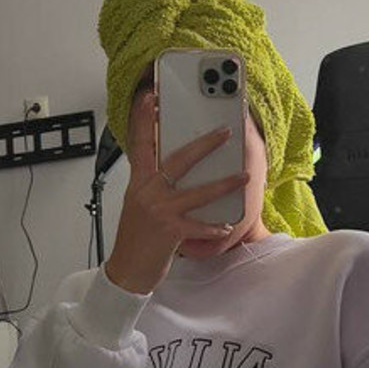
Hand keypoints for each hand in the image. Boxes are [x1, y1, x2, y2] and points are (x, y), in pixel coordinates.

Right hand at [105, 87, 249, 294]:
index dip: (144, 119)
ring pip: (196, 191)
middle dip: (204, 144)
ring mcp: (158, 211)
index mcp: (139, 182)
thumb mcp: (140, 204)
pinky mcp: (169, 231)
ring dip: (224, 183)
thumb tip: (178, 169)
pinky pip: (198, 225)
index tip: (150, 97)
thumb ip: (155, 184)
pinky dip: (213, 226)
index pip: (140, 143)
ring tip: (243, 175)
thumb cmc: (136, 237)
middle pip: (178, 160)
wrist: (125, 270)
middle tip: (225, 132)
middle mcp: (147, 192)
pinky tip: (225, 225)